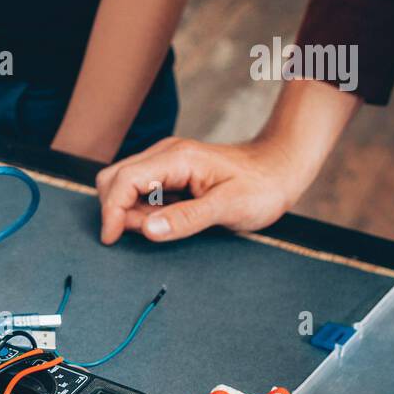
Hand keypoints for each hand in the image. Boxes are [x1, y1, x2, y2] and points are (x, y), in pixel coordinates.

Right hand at [95, 137, 304, 244]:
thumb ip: (186, 219)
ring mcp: (166, 161)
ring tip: (162, 227)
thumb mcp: (228, 208)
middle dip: (116, 209)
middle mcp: (165, 154)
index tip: (111, 239)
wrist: (281, 168)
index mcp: (177, 159)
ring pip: (124, 184)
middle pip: (115, 178)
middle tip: (142, 234)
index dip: (111, 211)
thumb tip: (146, 230)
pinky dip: (142, 209)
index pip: (123, 180)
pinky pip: (141, 190)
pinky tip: (166, 219)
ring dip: (129, 211)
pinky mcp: (170, 172)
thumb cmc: (262, 187)